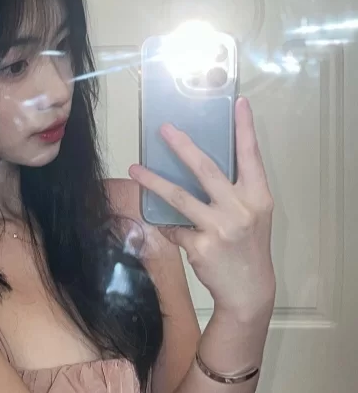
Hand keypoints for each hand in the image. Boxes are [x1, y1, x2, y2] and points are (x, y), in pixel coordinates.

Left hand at [129, 97, 274, 321]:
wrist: (248, 290)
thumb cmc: (248, 246)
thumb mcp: (253, 214)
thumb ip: (235, 190)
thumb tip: (198, 163)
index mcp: (258, 196)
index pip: (252, 156)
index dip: (245, 129)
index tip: (238, 102)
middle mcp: (241, 209)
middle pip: (206, 169)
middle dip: (182, 146)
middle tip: (163, 129)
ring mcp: (220, 228)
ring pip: (179, 197)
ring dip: (153, 182)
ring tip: (134, 169)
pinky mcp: (201, 246)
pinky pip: (174, 227)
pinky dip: (166, 225)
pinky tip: (162, 224)